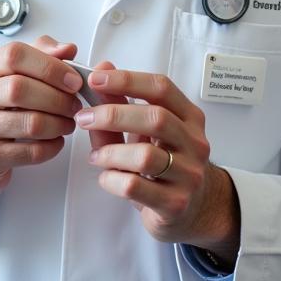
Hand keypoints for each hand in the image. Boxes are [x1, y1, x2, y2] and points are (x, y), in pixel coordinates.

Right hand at [0, 36, 83, 194]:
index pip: (14, 55)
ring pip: (30, 122)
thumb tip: (68, 49)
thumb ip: (42, 56)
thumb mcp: (15, 73)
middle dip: (57, 98)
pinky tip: (55, 141)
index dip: (49, 66)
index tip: (72, 79)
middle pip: (20, 89)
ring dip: (59, 123)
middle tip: (74, 105)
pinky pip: (31, 152)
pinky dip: (52, 147)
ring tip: (68, 123)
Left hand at [75, 68, 240, 264]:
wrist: (195, 210)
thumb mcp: (147, 133)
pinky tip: (106, 177)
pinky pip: (135, 187)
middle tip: (85, 117)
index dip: (127, 80)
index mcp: (189, 117)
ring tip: (96, 156)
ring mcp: (188, 175)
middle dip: (113, 114)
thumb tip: (102, 70)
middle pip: (156, 118)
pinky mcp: (175, 204)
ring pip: (145, 156)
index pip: (161, 88)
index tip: (96, 79)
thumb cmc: (166, 164)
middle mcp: (194, 143)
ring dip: (111, 152)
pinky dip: (112, 179)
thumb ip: (121, 103)